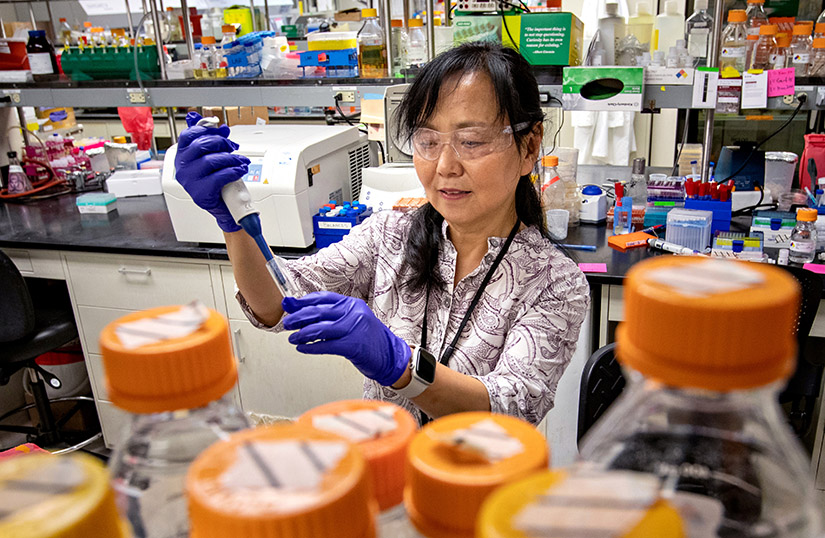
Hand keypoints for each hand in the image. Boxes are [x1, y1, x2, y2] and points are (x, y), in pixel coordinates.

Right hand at [174, 112, 250, 232]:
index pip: (188, 135)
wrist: (225, 207)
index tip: (222, 131)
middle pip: (201, 145)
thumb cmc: (218, 183)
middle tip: (233, 147)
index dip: (207, 129)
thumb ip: (214, 142)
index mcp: (182, 157)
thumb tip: (221, 128)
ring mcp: (190, 181)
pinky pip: (219, 176)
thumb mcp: (215, 159)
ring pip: (211, 160)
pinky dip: (233, 171)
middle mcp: (182, 168)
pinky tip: (240, 170)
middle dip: (222, 143)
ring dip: (231, 158)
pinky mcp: (200, 193)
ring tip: (240, 161)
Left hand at [282, 291, 410, 386]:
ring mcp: (354, 329)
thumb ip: (329, 316)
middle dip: (298, 317)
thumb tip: (303, 311)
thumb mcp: (352, 321)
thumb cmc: (369, 339)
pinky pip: (326, 345)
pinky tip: (302, 348)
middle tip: (287, 323)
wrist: (390, 355)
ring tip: (292, 338)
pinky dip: (311, 348)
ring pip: (320, 329)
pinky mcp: (353, 346)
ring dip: (301, 334)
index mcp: (352, 304)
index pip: (323, 298)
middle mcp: (353, 313)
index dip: (303, 301)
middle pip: (318, 312)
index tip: (290, 305)